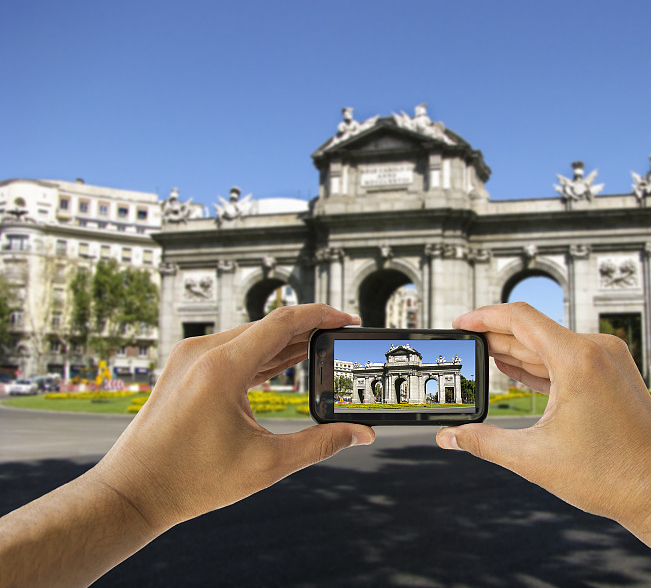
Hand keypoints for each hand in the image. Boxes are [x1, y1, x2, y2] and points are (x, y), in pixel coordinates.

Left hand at [93, 304, 374, 532]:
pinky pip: (233, 349)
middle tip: (342, 340)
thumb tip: (361, 434)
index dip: (323, 316)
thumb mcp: (266, 464)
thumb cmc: (190, 481)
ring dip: (287, 342)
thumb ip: (321, 445)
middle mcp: (203, 353)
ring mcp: (190, 357)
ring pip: (250, 336)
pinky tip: (286, 361)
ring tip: (322, 350)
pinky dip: (262, 354)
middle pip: (269, 326)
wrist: (131, 492)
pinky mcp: (185, 368)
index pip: (284, 322)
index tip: (349, 321)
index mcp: (222, 368)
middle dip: (310, 330)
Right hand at [435, 303, 650, 586]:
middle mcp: (597, 350)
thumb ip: (483, 442)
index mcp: (578, 359)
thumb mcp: (534, 458)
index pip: (520, 318)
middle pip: (534, 331)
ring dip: (518, 352)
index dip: (483, 317)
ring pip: (551, 345)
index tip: (460, 323)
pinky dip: (540, 365)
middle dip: (496, 338)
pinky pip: (567, 360)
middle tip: (466, 348)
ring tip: (485, 358)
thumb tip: (448, 437)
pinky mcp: (614, 374)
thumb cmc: (611, 476)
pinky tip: (516, 371)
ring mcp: (609, 360)